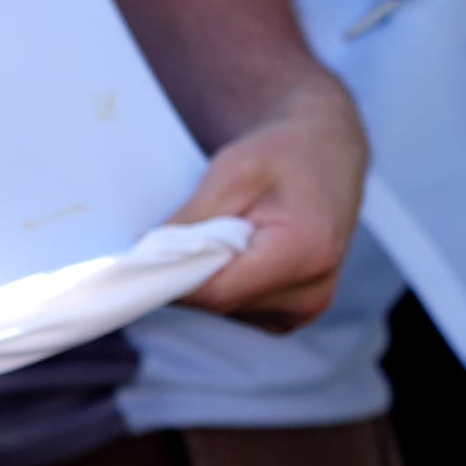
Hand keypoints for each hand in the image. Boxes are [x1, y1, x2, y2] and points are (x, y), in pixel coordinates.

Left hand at [167, 91, 364, 332]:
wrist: (327, 151)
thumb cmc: (284, 152)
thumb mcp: (232, 171)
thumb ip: (192, 220)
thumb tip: (143, 255)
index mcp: (306, 251)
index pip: (220, 290)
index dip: (174, 280)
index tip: (138, 265)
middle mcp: (314, 290)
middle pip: (223, 302)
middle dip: (190, 275)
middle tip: (174, 238)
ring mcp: (309, 307)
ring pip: (229, 311)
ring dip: (209, 279)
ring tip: (219, 234)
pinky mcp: (298, 313)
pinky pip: (243, 312)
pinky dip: (227, 286)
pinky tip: (236, 252)